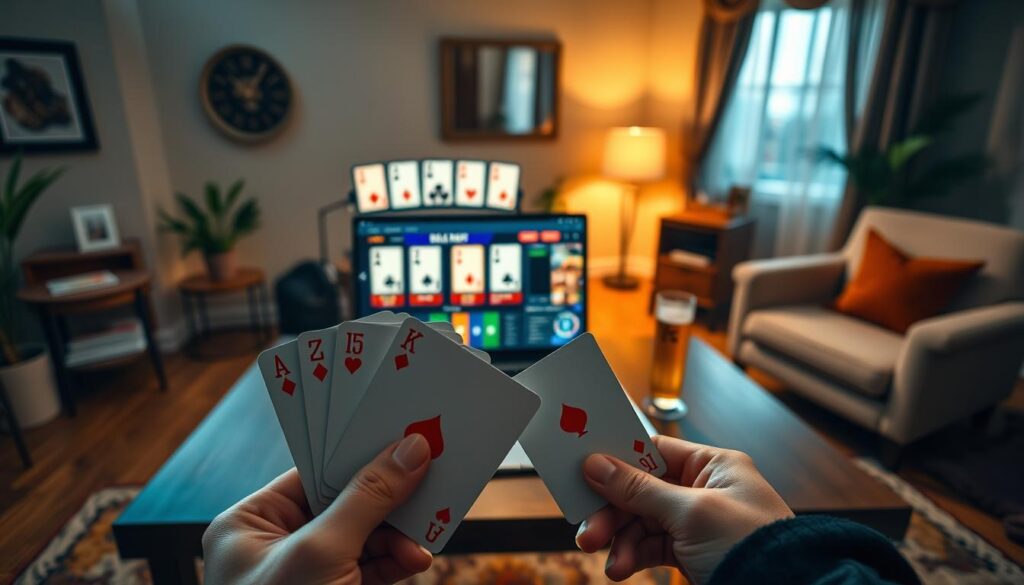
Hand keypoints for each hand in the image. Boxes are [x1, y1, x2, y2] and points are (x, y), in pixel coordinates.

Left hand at [202, 434, 433, 584]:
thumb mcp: (321, 553)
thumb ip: (367, 498)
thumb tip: (409, 450)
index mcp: (248, 524)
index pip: (312, 472)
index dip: (359, 454)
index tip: (403, 436)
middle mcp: (274, 545)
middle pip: (344, 500)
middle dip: (387, 498)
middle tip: (429, 477)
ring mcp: (305, 574)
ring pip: (364, 535)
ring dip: (398, 536)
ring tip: (426, 534)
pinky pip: (370, 567)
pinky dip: (396, 563)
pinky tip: (417, 558)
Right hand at [575, 436, 792, 583]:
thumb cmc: (753, 547)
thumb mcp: (691, 514)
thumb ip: (640, 489)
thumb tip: (597, 464)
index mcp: (714, 466)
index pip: (653, 451)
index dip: (617, 461)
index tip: (585, 471)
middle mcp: (704, 489)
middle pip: (640, 490)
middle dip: (613, 512)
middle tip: (587, 530)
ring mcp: (697, 522)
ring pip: (641, 521)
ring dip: (620, 540)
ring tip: (610, 562)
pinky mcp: (692, 551)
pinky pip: (652, 546)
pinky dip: (634, 556)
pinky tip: (621, 568)